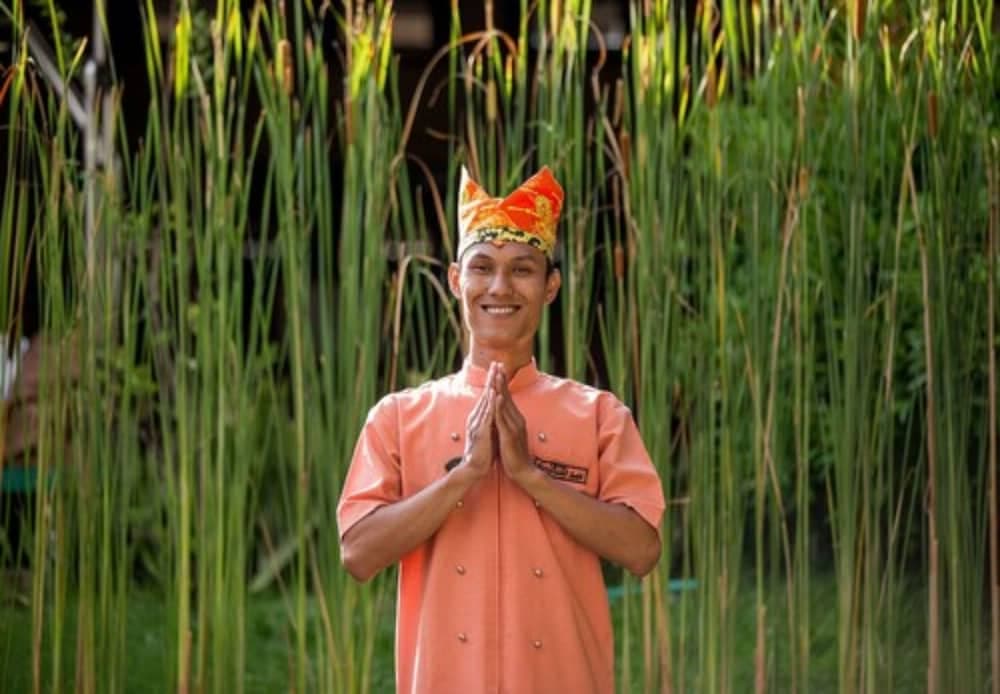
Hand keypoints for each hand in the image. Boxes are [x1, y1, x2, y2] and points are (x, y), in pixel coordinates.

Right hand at [459, 361, 497, 480]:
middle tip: (495, 363)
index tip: (498, 369)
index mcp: (479, 418)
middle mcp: (476, 418)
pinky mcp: (480, 432)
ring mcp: (477, 424)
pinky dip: (490, 404)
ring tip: (495, 373)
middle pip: (485, 394)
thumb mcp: (488, 433)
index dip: (492, 383)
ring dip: (490, 386)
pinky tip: (494, 394)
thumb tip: (495, 414)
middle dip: (491, 378)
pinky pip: (487, 415)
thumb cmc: (483, 452)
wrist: (474, 468)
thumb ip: (490, 422)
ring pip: (485, 401)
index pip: (487, 397)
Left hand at [493, 366, 538, 486]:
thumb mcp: (509, 434)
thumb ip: (506, 423)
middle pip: (507, 396)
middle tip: (498, 364)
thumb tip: (500, 414)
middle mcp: (517, 419)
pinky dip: (499, 407)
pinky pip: (503, 418)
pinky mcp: (510, 435)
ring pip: (506, 404)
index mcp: (515, 418)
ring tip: (496, 375)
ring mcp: (514, 426)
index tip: (498, 369)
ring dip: (500, 389)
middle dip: (501, 379)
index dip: (502, 382)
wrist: (523, 471)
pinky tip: (496, 397)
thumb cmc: (514, 454)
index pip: (507, 397)